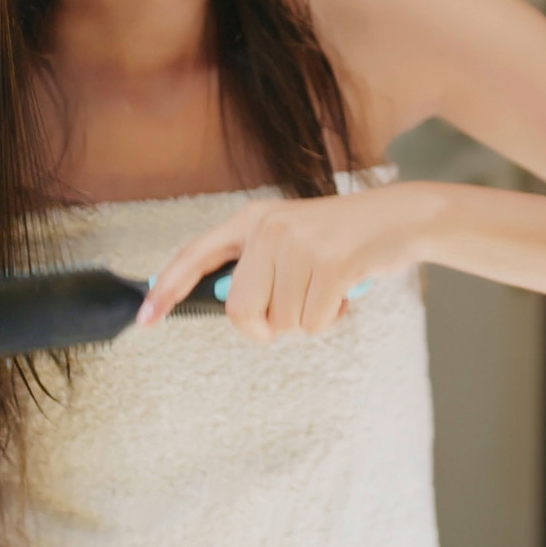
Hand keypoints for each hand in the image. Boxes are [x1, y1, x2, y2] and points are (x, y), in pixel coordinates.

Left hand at [136, 181, 446, 339]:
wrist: (400, 218)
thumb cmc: (343, 241)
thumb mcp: (292, 242)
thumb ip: (258, 269)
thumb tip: (234, 310)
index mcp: (253, 221)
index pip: (195, 255)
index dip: (166, 288)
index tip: (145, 319)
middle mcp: (269, 228)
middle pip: (240, 310)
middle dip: (266, 327)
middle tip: (294, 312)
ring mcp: (299, 244)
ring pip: (281, 322)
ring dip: (308, 321)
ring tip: (328, 290)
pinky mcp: (330, 264)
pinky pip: (313, 323)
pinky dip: (331, 320)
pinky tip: (345, 293)